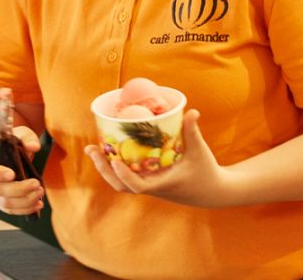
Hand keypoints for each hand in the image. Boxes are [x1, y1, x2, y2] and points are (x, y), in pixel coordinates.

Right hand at [0, 126, 44, 215]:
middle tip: (37, 184)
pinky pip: (11, 211)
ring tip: (40, 192)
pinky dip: (25, 209)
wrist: (5, 155)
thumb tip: (34, 147)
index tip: (12, 174)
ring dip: (24, 201)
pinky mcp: (1, 202)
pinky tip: (38, 204)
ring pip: (5, 204)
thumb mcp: (19, 134)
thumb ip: (27, 138)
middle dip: (19, 189)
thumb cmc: (11, 144)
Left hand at [84, 110, 234, 207]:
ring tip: (92, 149)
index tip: (114, 161)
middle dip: (103, 170)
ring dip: (104, 168)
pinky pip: (125, 177)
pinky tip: (107, 150)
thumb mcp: (200, 150)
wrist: (211, 192)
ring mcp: (148, 187)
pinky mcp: (147, 183)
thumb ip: (192, 131)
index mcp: (162, 184)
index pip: (138, 186)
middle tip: (91, 149)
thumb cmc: (206, 170)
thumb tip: (192, 111)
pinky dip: (114, 166)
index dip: (124, 175)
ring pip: (120, 183)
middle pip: (120, 186)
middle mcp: (152, 188)